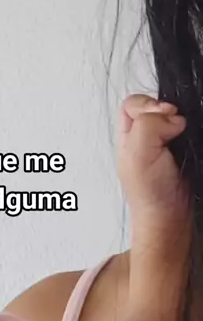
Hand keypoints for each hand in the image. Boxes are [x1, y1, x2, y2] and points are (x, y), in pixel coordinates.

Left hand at [118, 94, 187, 249]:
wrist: (171, 217)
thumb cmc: (150, 193)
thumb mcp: (138, 154)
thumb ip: (148, 126)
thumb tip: (173, 117)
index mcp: (127, 136)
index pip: (133, 103)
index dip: (148, 104)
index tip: (164, 117)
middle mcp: (145, 137)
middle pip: (156, 106)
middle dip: (167, 111)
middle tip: (176, 126)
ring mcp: (165, 144)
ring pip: (174, 118)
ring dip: (182, 122)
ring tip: (184, 134)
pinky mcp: (183, 151)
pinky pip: (189, 131)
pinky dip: (192, 131)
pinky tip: (191, 141)